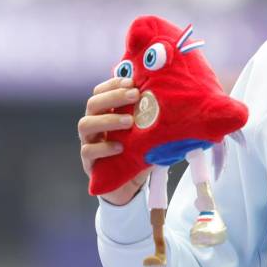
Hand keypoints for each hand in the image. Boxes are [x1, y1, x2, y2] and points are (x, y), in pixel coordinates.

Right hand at [79, 76, 151, 205]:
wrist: (129, 184)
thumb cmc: (138, 152)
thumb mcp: (146, 133)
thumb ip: (153, 119)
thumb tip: (180, 102)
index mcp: (105, 112)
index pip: (101, 91)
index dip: (114, 84)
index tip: (132, 81)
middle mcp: (93, 124)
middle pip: (93, 103)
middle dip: (114, 96)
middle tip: (135, 95)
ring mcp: (88, 142)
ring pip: (85, 124)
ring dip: (108, 120)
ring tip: (129, 121)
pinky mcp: (88, 162)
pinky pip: (88, 151)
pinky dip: (104, 147)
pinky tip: (120, 147)